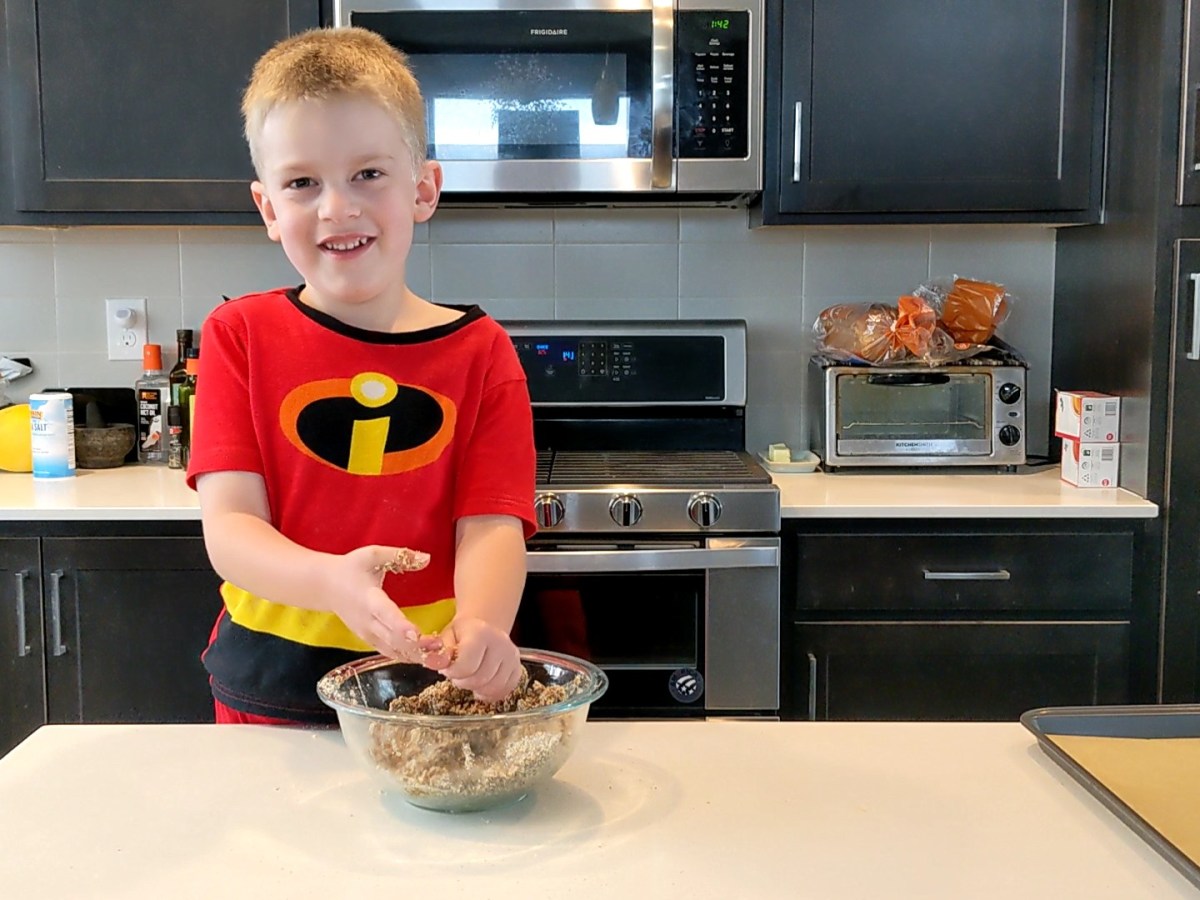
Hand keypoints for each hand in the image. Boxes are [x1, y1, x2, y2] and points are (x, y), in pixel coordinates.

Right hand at [325, 545, 429, 659]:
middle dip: (416, 645)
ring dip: (415, 654)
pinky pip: (390, 652)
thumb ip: (400, 556)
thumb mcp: (373, 555)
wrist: (325, 585)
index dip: (400, 626)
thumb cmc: (351, 568)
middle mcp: (367, 621)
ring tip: (439, 655)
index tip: (417, 634)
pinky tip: (426, 657)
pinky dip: (407, 656)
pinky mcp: (369, 640)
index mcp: (368, 599)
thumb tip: (427, 558)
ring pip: (393, 650)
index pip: (385, 615)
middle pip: (392, 639)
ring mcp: (367, 634)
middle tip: (440, 646)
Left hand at [418, 616, 521, 702]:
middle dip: (464, 681)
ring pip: (493, 688)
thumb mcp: (444, 638)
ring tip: (470, 677)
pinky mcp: (517, 668)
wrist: (482, 628)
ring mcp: (512, 656)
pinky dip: (490, 693)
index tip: (448, 669)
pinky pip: (504, 691)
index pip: (467, 665)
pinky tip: (481, 685)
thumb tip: (430, 662)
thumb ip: (436, 651)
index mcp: (480, 633)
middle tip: (458, 674)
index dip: (453, 673)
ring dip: (477, 688)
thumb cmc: (460, 635)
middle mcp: (501, 643)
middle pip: (480, 679)